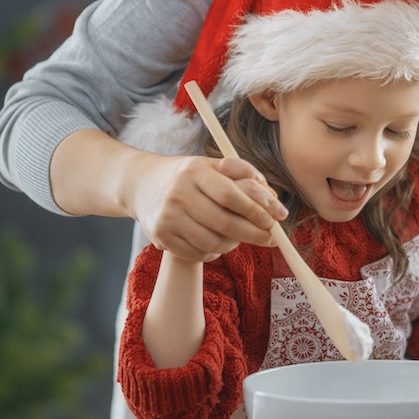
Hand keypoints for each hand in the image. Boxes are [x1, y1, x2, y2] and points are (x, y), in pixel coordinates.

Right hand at [130, 153, 286, 262]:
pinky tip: (219, 242)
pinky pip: (198, 253)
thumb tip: (273, 199)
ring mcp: (167, 217)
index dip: (256, 210)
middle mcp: (178, 193)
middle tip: (271, 238)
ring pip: (213, 242)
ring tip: (242, 237)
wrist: (143, 185)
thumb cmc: (189, 176)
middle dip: (254, 233)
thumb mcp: (213, 165)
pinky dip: (215, 252)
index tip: (276, 219)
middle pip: (224, 223)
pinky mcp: (161, 237)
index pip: (231, 195)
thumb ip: (245, 175)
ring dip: (235, 244)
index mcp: (194, 170)